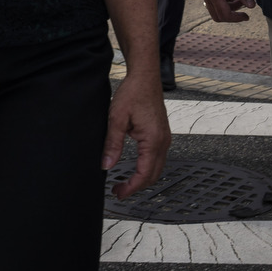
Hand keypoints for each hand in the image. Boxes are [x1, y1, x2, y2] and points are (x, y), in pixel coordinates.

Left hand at [103, 72, 170, 197]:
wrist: (145, 77)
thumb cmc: (133, 93)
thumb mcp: (116, 119)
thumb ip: (112, 144)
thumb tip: (106, 165)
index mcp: (153, 141)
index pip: (144, 174)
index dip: (131, 188)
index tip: (118, 193)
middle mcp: (163, 142)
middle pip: (153, 175)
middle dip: (136, 186)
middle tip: (118, 191)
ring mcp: (165, 138)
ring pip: (156, 168)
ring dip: (142, 178)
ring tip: (124, 182)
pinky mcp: (162, 134)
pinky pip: (157, 158)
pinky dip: (147, 167)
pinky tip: (135, 167)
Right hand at [194, 0, 255, 21]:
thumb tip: (251, 6)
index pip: (224, 14)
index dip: (237, 18)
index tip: (247, 15)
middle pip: (217, 15)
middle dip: (232, 14)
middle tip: (244, 6)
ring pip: (214, 8)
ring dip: (228, 7)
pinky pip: (211, 0)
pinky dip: (222, 1)